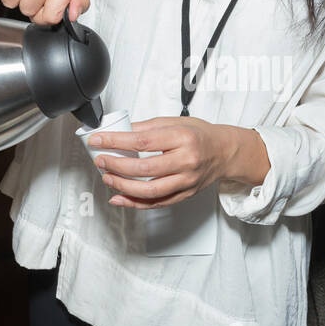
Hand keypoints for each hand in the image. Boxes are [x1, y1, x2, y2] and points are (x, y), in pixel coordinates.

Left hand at [90, 117, 269, 208]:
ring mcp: (186, 181)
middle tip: (101, 160)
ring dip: (123, 186)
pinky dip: (135, 203)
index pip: (142, 140)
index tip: (99, 140)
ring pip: (149, 191)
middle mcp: (186, 161)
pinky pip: (157, 203)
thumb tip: (120, 131)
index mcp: (182, 138)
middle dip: (116, 166)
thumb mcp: (175, 122)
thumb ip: (148, 127)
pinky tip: (120, 198)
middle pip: (144, 169)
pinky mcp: (185, 195)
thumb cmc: (201, 135)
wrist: (225, 152)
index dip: (116, 141)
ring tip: (107, 178)